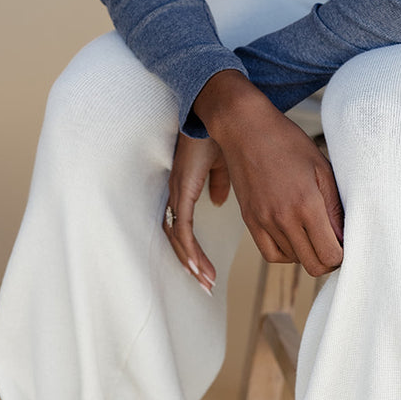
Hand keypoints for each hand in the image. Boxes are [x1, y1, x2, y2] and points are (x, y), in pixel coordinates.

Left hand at [163, 131, 229, 293]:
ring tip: (205, 281)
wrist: (218, 114)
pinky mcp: (183, 191)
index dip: (192, 250)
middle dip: (191, 264)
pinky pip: (182, 228)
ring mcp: (178, 193)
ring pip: (178, 239)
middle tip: (206, 284)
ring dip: (191, 261)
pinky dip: (190, 249)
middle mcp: (177, 194)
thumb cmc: (219, 134)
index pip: (184, 228)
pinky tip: (199, 265)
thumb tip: (220, 200)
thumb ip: (220, 182)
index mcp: (185, 188)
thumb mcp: (223, 163)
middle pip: (178, 239)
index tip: (207, 269)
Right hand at [194, 72, 343, 277]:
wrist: (246, 128)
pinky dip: (286, 253)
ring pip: (293, 261)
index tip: (346, 241)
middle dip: (328, 258)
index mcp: (307, 203)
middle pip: (313, 265)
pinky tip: (294, 236)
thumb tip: (344, 237)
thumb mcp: (321, 167)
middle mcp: (283, 218)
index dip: (343, 254)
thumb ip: (335, 206)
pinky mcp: (250, 220)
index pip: (331, 254)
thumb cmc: (287, 141)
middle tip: (333, 240)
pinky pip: (270, 254)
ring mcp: (263, 221)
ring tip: (313, 231)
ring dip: (308, 253)